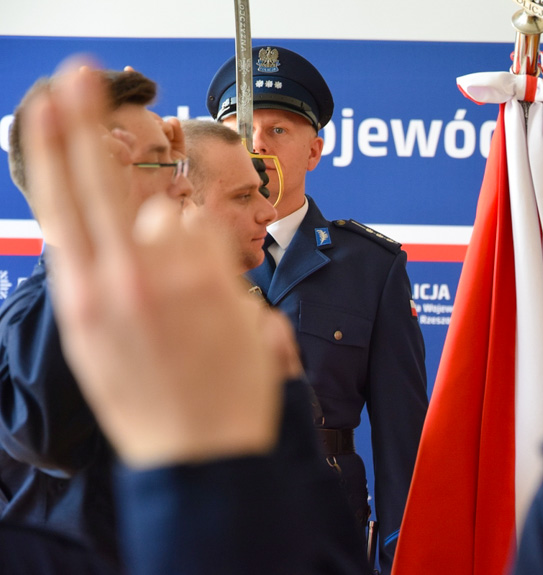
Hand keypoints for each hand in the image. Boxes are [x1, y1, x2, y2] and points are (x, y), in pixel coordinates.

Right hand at [22, 61, 292, 467]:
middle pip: (102, 181)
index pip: (60, 204)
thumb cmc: (153, 399)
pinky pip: (212, 239)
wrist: (203, 451)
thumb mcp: (100, 345)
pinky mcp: (220, 286)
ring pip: (175, 217)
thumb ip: (101, 281)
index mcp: (83, 298)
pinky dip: (213, 257)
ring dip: (182, 242)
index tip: (49, 102)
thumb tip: (124, 229)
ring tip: (189, 301)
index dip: (53, 146)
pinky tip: (212, 303)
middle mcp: (122, 282)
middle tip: (82, 72)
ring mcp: (174, 281)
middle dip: (87, 122)